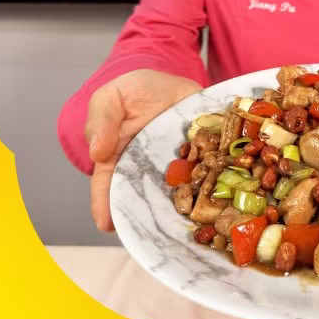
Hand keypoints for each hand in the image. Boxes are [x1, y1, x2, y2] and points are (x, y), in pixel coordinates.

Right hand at [84, 69, 202, 230]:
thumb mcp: (110, 98)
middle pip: (147, 199)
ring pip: (181, 194)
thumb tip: (98, 152)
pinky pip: (211, 175)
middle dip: (150, 218)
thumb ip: (101, 121)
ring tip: (189, 224)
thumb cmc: (133, 93)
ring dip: (186, 208)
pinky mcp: (205, 160)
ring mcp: (179, 169)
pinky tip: (220, 198)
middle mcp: (149, 173)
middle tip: (152, 235)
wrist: (168, 83)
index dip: (106, 206)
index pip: (108, 188)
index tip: (107, 224)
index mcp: (119, 163)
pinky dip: (215, 185)